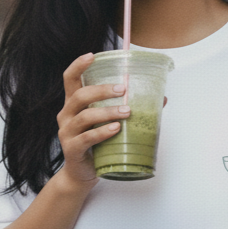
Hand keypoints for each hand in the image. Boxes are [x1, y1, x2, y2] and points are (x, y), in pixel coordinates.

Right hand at [56, 54, 129, 186]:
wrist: (81, 173)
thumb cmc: (96, 143)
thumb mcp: (108, 122)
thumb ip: (127, 108)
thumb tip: (161, 99)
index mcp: (74, 104)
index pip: (70, 78)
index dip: (79, 65)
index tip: (92, 55)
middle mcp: (66, 114)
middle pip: (80, 95)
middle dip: (102, 90)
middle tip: (123, 89)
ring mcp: (67, 132)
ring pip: (85, 116)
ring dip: (107, 112)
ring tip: (126, 112)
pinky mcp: (72, 149)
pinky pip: (86, 138)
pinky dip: (102, 132)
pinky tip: (116, 129)